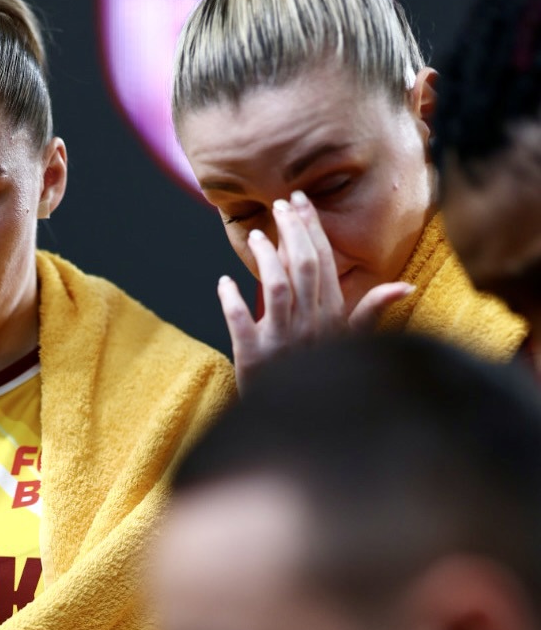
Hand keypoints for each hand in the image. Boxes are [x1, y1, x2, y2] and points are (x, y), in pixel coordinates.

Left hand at [220, 192, 414, 390]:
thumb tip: (405, 286)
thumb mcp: (348, 344)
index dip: (313, 230)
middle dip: (292, 231)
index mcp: (332, 318)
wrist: (297, 426)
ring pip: (275, 287)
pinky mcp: (252, 359)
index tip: (301, 203)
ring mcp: (281, 342)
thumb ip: (370, 312)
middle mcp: (310, 327)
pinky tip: (224, 282)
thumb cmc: (320, 377)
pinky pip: (241, 322)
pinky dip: (231, 300)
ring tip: (257, 235)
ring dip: (265, 257)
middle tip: (279, 205)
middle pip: (303, 267)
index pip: (324, 264)